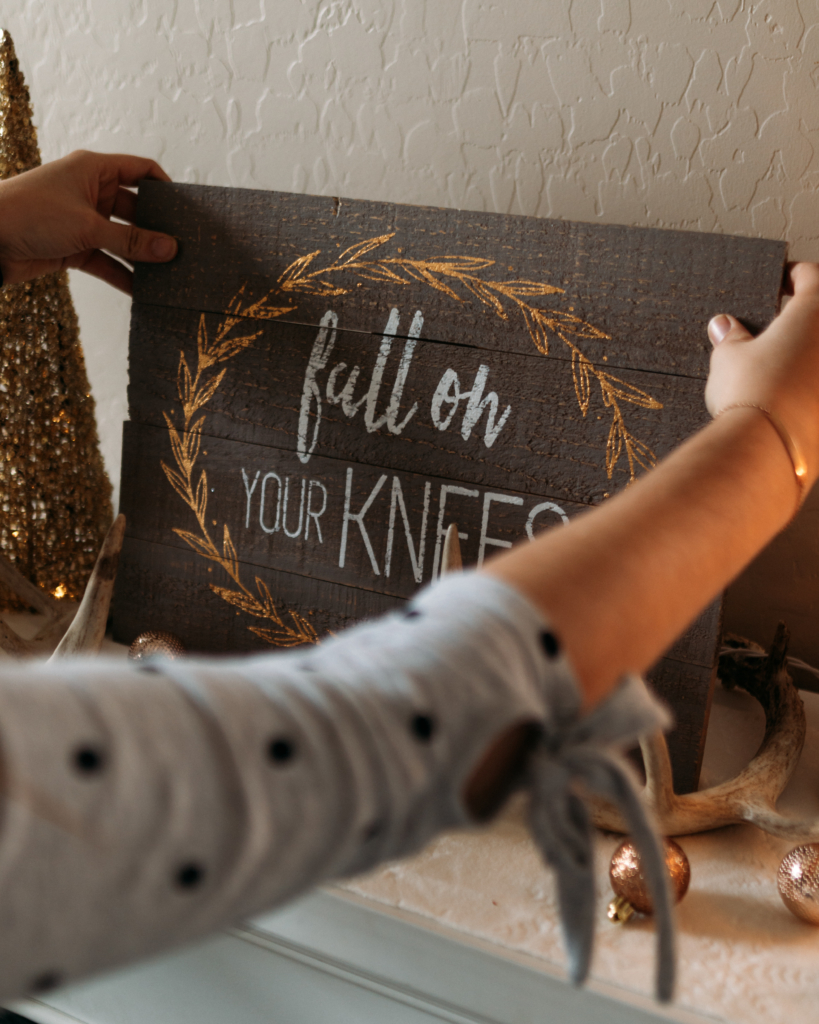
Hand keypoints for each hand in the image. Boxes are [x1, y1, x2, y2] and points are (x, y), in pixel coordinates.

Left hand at [0, 150, 177, 294]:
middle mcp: (90, 192)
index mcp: (94, 170)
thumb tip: (170, 248)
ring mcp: (82, 221)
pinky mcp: (74, 247)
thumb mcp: (88, 227)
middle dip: (157, 229)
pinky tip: (142, 291)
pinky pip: (106, 261)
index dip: (165, 186)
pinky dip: (122, 275)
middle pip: (135, 209)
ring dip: (141, 256)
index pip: (140, 170)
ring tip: (169, 273)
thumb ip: (131, 241)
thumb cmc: (31, 214)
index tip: (187, 209)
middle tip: (185, 248)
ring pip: (122, 238)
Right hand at [705, 262, 818, 488]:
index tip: (785, 280)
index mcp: (814, 311)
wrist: (768, 450)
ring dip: (806, 354)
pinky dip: (807, 385)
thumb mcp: (728, 358)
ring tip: (780, 363)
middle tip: (778, 324)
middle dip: (802, 318)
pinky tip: (787, 395)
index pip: (811, 276)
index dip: (794, 275)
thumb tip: (724, 327)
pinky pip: (818, 387)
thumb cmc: (752, 396)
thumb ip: (730, 338)